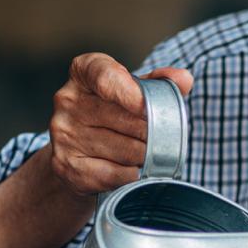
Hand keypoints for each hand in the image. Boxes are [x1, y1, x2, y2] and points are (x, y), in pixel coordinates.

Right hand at [48, 53, 192, 195]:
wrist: (76, 152)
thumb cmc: (111, 114)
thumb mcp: (133, 91)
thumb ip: (160, 83)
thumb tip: (184, 79)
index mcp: (83, 72)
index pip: (105, 76)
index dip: (130, 93)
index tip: (147, 107)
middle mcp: (67, 100)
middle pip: (125, 119)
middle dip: (151, 132)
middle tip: (162, 138)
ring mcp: (63, 134)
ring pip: (125, 150)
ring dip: (144, 155)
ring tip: (146, 153)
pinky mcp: (66, 165)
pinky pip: (114, 174)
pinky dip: (132, 174)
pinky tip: (134, 170)